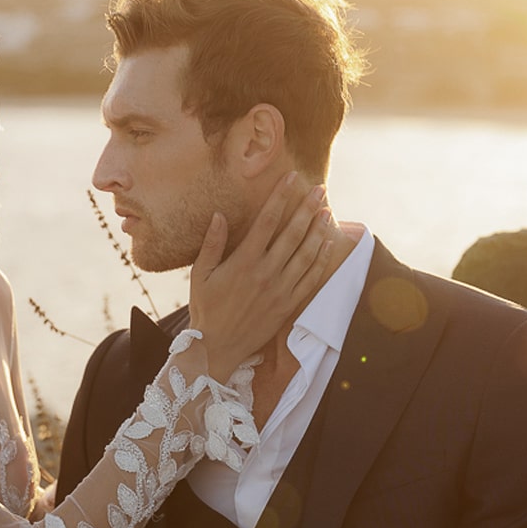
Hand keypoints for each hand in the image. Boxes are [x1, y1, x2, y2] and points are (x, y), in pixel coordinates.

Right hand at [188, 171, 337, 373]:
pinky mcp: (288, 305)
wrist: (217, 348)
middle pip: (293, 233)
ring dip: (318, 230)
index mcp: (244, 261)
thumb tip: (219, 215)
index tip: (292, 178)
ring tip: (327, 210)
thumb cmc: (205, 309)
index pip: (267, 221)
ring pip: (306, 254)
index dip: (281, 197)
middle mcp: (266, 273)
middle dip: (307, 208)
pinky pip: (310, 279)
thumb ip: (211, 244)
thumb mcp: (199, 274)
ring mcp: (280, 290)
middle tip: (320, 189)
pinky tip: (327, 244)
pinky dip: (321, 260)